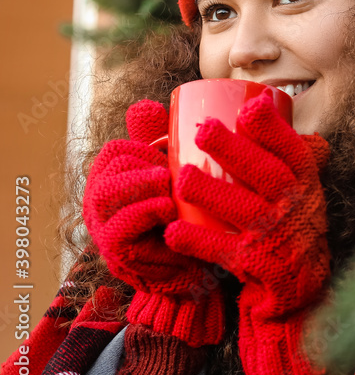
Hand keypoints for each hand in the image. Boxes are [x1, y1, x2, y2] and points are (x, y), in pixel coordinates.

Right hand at [82, 99, 224, 346]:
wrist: (197, 273)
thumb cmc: (194, 216)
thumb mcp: (197, 176)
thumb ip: (199, 143)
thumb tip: (228, 101)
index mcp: (121, 176)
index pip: (119, 148)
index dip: (143, 144)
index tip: (173, 149)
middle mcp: (106, 199)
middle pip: (111, 166)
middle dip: (142, 161)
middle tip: (172, 165)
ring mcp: (107, 227)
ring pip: (107, 194)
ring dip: (140, 184)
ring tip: (168, 182)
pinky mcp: (119, 255)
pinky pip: (119, 231)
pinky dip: (143, 214)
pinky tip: (167, 208)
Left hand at [164, 93, 331, 374]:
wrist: (300, 287)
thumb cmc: (291, 224)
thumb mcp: (300, 188)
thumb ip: (285, 150)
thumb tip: (260, 99)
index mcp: (306, 185)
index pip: (295, 153)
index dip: (274, 130)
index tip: (249, 108)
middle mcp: (296, 209)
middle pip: (267, 175)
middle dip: (236, 151)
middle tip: (203, 130)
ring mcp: (277, 238)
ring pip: (244, 211)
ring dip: (212, 192)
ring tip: (181, 177)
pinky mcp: (256, 265)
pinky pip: (224, 252)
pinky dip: (199, 242)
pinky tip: (173, 231)